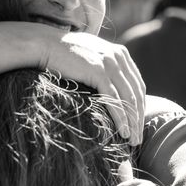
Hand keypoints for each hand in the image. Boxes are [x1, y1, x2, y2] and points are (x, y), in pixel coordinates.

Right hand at [41, 31, 145, 145]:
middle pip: (136, 93)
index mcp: (120, 53)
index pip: (137, 85)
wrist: (44, 45)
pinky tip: (123, 131)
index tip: (137, 125)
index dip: (140, 107)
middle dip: (139, 118)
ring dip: (132, 122)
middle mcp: (119, 56)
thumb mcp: (90, 58)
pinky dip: (121, 117)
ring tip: (132, 140)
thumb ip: (103, 68)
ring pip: (128, 98)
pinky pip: (114, 99)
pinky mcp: (98, 71)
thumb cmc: (63, 55)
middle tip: (138, 139)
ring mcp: (110, 63)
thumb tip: (109, 87)